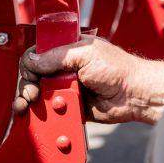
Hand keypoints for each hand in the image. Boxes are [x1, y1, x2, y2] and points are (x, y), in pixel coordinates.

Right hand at [14, 36, 163, 124]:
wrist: (135, 95)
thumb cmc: (118, 68)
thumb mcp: (85, 54)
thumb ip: (57, 56)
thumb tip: (33, 60)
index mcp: (68, 49)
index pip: (39, 53)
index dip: (31, 63)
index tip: (31, 74)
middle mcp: (65, 67)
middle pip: (35, 75)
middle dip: (28, 84)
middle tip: (31, 93)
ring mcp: (67, 86)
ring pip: (40, 93)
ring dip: (31, 99)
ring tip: (28, 106)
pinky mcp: (71, 105)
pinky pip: (53, 109)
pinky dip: (46, 111)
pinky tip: (38, 113)